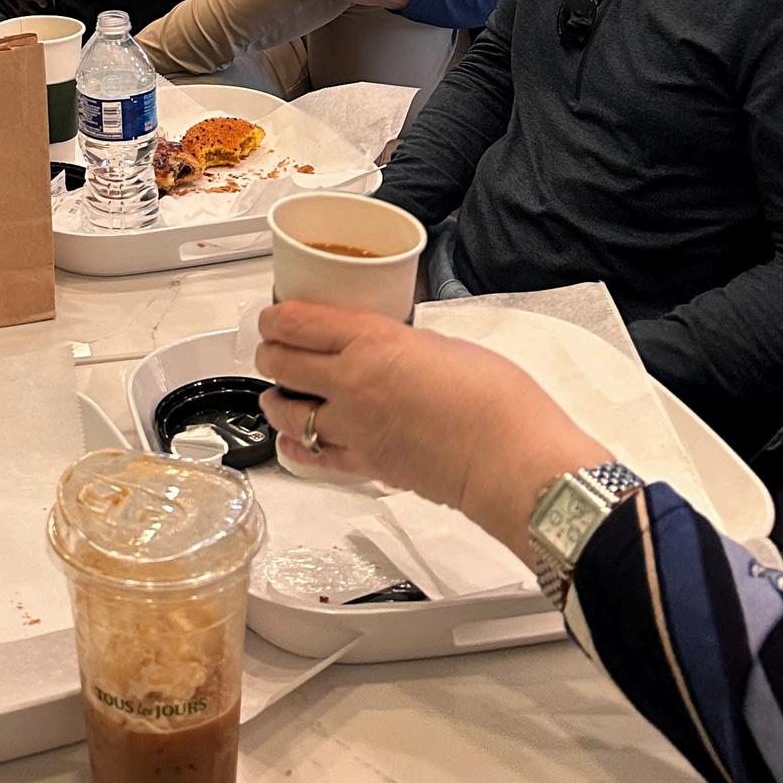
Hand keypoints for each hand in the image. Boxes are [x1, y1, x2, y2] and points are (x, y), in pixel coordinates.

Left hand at [255, 302, 603, 559]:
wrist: (512, 460)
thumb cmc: (496, 398)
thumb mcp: (443, 343)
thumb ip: (400, 342)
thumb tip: (383, 344)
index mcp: (372, 342)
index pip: (298, 322)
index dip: (274, 317)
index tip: (272, 316)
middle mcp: (352, 383)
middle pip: (281, 363)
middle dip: (270, 353)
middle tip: (273, 348)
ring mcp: (354, 429)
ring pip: (287, 412)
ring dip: (276, 399)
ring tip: (278, 393)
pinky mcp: (365, 466)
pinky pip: (312, 457)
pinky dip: (294, 447)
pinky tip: (291, 441)